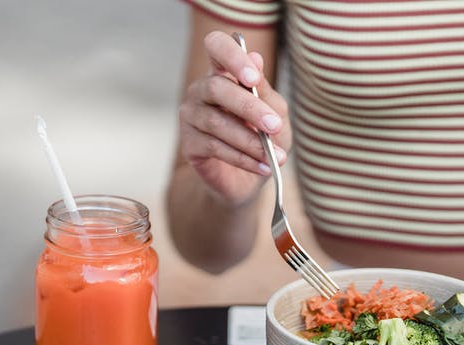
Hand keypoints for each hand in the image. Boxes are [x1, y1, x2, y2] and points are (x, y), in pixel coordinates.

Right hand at [178, 30, 291, 208]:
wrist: (248, 180)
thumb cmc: (263, 138)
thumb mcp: (275, 113)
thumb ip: (265, 91)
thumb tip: (256, 58)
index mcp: (223, 72)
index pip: (216, 46)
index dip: (231, 56)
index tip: (252, 77)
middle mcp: (202, 90)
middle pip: (216, 88)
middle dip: (248, 107)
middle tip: (274, 125)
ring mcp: (191, 116)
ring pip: (217, 123)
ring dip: (250, 141)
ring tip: (274, 155)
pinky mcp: (189, 144)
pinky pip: (215, 147)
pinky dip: (243, 158)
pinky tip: (263, 167)